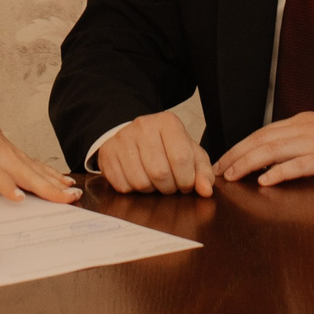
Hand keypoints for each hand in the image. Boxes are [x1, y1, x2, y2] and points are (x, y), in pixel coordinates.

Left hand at [0, 115, 79, 203]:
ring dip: (56, 182)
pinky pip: (40, 167)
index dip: (6, 184)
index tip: (20, 198)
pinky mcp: (22, 157)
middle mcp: (2, 155)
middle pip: (24, 172)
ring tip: (72, 194)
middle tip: (63, 198)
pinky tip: (69, 185)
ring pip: (36, 170)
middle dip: (44, 186)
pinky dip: (55, 175)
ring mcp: (15, 155)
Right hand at [95, 112, 213, 196]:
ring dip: (151, 190)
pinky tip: (138, 178)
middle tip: (170, 184)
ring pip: (140, 182)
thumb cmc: (167, 147)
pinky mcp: (107, 153)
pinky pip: (122, 186)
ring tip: (154, 181)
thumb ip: (203, 172)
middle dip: (169, 187)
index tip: (186, 183)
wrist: (136, 136)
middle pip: (160, 172)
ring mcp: (122, 138)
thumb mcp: (190, 154)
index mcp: (168, 122)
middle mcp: (143, 126)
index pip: (181, 158)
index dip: (186, 180)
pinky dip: (133, 190)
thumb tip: (206, 191)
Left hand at [214, 110, 313, 184]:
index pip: (261, 133)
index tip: (222, 160)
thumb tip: (274, 154)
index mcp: (299, 123)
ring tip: (231, 176)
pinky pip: (298, 165)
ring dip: (248, 163)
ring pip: (272, 151)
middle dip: (235, 155)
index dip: (239, 147)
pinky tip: (265, 180)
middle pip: (260, 140)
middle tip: (217, 170)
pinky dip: (279, 172)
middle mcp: (302, 129)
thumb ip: (298, 139)